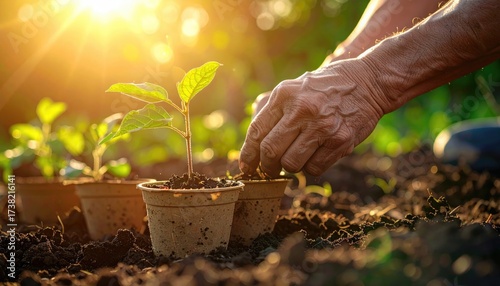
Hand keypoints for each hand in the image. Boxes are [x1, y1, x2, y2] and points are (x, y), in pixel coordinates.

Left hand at [239, 59, 385, 176]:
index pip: (256, 132)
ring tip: (296, 159)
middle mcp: (301, 110)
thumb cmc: (324, 89)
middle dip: (266, 167)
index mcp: (284, 95)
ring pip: (291, 164)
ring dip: (290, 168)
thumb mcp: (294, 87)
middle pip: (270, 152)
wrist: (368, 82)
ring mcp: (322, 126)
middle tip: (269, 170)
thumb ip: (270, 108)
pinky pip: (314, 168)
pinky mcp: (341, 141)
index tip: (246, 167)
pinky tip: (315, 155)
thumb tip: (251, 143)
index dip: (247, 155)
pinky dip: (310, 168)